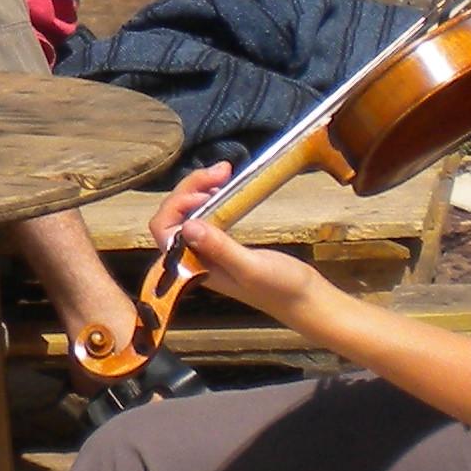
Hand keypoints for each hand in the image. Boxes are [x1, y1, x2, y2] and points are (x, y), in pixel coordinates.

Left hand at [153, 164, 319, 321]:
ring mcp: (210, 251)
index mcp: (194, 267)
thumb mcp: (251, 267)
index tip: (206, 191)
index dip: (176, 204)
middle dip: (192, 188)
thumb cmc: (281, 288)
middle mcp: (195, 259)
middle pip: (175, 216)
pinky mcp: (224, 245)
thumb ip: (220, 249)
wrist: (306, 300)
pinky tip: (226, 188)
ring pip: (190, 213)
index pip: (164, 230)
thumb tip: (188, 226)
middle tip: (223, 170)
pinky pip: (207, 216)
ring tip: (225, 173)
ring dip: (201, 189)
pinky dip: (213, 198)